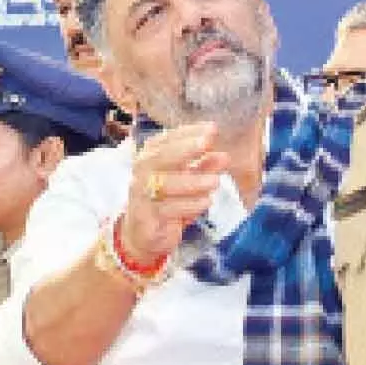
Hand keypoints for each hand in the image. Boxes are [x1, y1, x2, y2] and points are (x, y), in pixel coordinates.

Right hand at [119, 122, 226, 266]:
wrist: (143, 235)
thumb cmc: (166, 202)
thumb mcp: (187, 181)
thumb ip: (203, 168)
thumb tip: (223, 156)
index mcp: (150, 158)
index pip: (165, 139)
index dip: (188, 133)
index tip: (211, 129)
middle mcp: (142, 173)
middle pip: (160, 157)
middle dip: (185, 149)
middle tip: (207, 142)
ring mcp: (142, 195)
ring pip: (165, 184)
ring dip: (192, 181)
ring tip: (215, 180)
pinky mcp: (147, 218)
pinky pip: (167, 209)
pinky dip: (189, 205)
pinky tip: (206, 201)